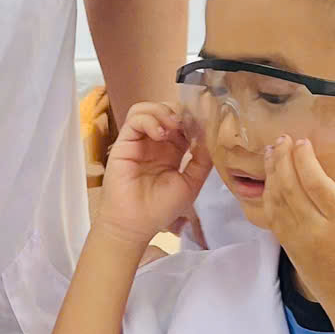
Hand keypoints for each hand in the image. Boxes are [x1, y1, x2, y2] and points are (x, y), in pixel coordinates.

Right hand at [97, 103, 203, 247]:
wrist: (134, 224)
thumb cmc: (160, 209)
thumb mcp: (191, 183)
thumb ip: (202, 160)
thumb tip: (210, 135)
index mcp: (171, 151)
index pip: (183, 124)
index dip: (194, 119)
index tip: (205, 122)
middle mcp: (155, 143)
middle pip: (166, 111)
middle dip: (180, 112)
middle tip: (188, 124)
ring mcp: (139, 141)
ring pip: (148, 109)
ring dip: (163, 112)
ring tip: (173, 127)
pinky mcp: (124, 142)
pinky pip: (135, 118)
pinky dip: (150, 119)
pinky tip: (160, 134)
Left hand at [261, 141, 334, 317]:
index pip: (315, 183)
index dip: (304, 159)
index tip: (302, 141)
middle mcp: (316, 231)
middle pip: (289, 188)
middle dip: (281, 160)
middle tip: (281, 139)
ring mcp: (300, 241)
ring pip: (277, 202)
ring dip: (271, 175)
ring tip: (271, 153)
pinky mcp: (291, 250)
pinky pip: (273, 218)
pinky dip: (269, 197)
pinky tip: (271, 183)